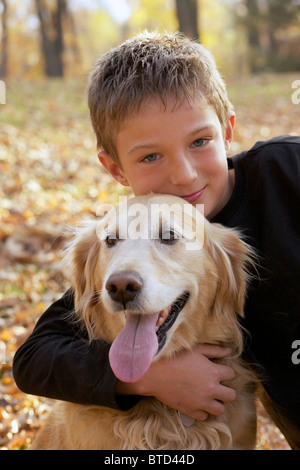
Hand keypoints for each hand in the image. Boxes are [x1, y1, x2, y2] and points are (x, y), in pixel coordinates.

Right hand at [116, 344, 235, 420]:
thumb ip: (215, 350)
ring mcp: (201, 402)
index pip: (231, 375)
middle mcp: (211, 389)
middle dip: (226, 390)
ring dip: (216, 402)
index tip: (219, 371)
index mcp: (213, 372)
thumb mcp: (196, 349)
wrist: (154, 372)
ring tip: (208, 396)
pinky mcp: (191, 411)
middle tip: (217, 386)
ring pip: (220, 409)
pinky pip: (204, 417)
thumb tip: (229, 350)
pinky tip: (197, 402)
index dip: (226, 372)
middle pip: (231, 395)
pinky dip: (202, 411)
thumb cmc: (174, 357)